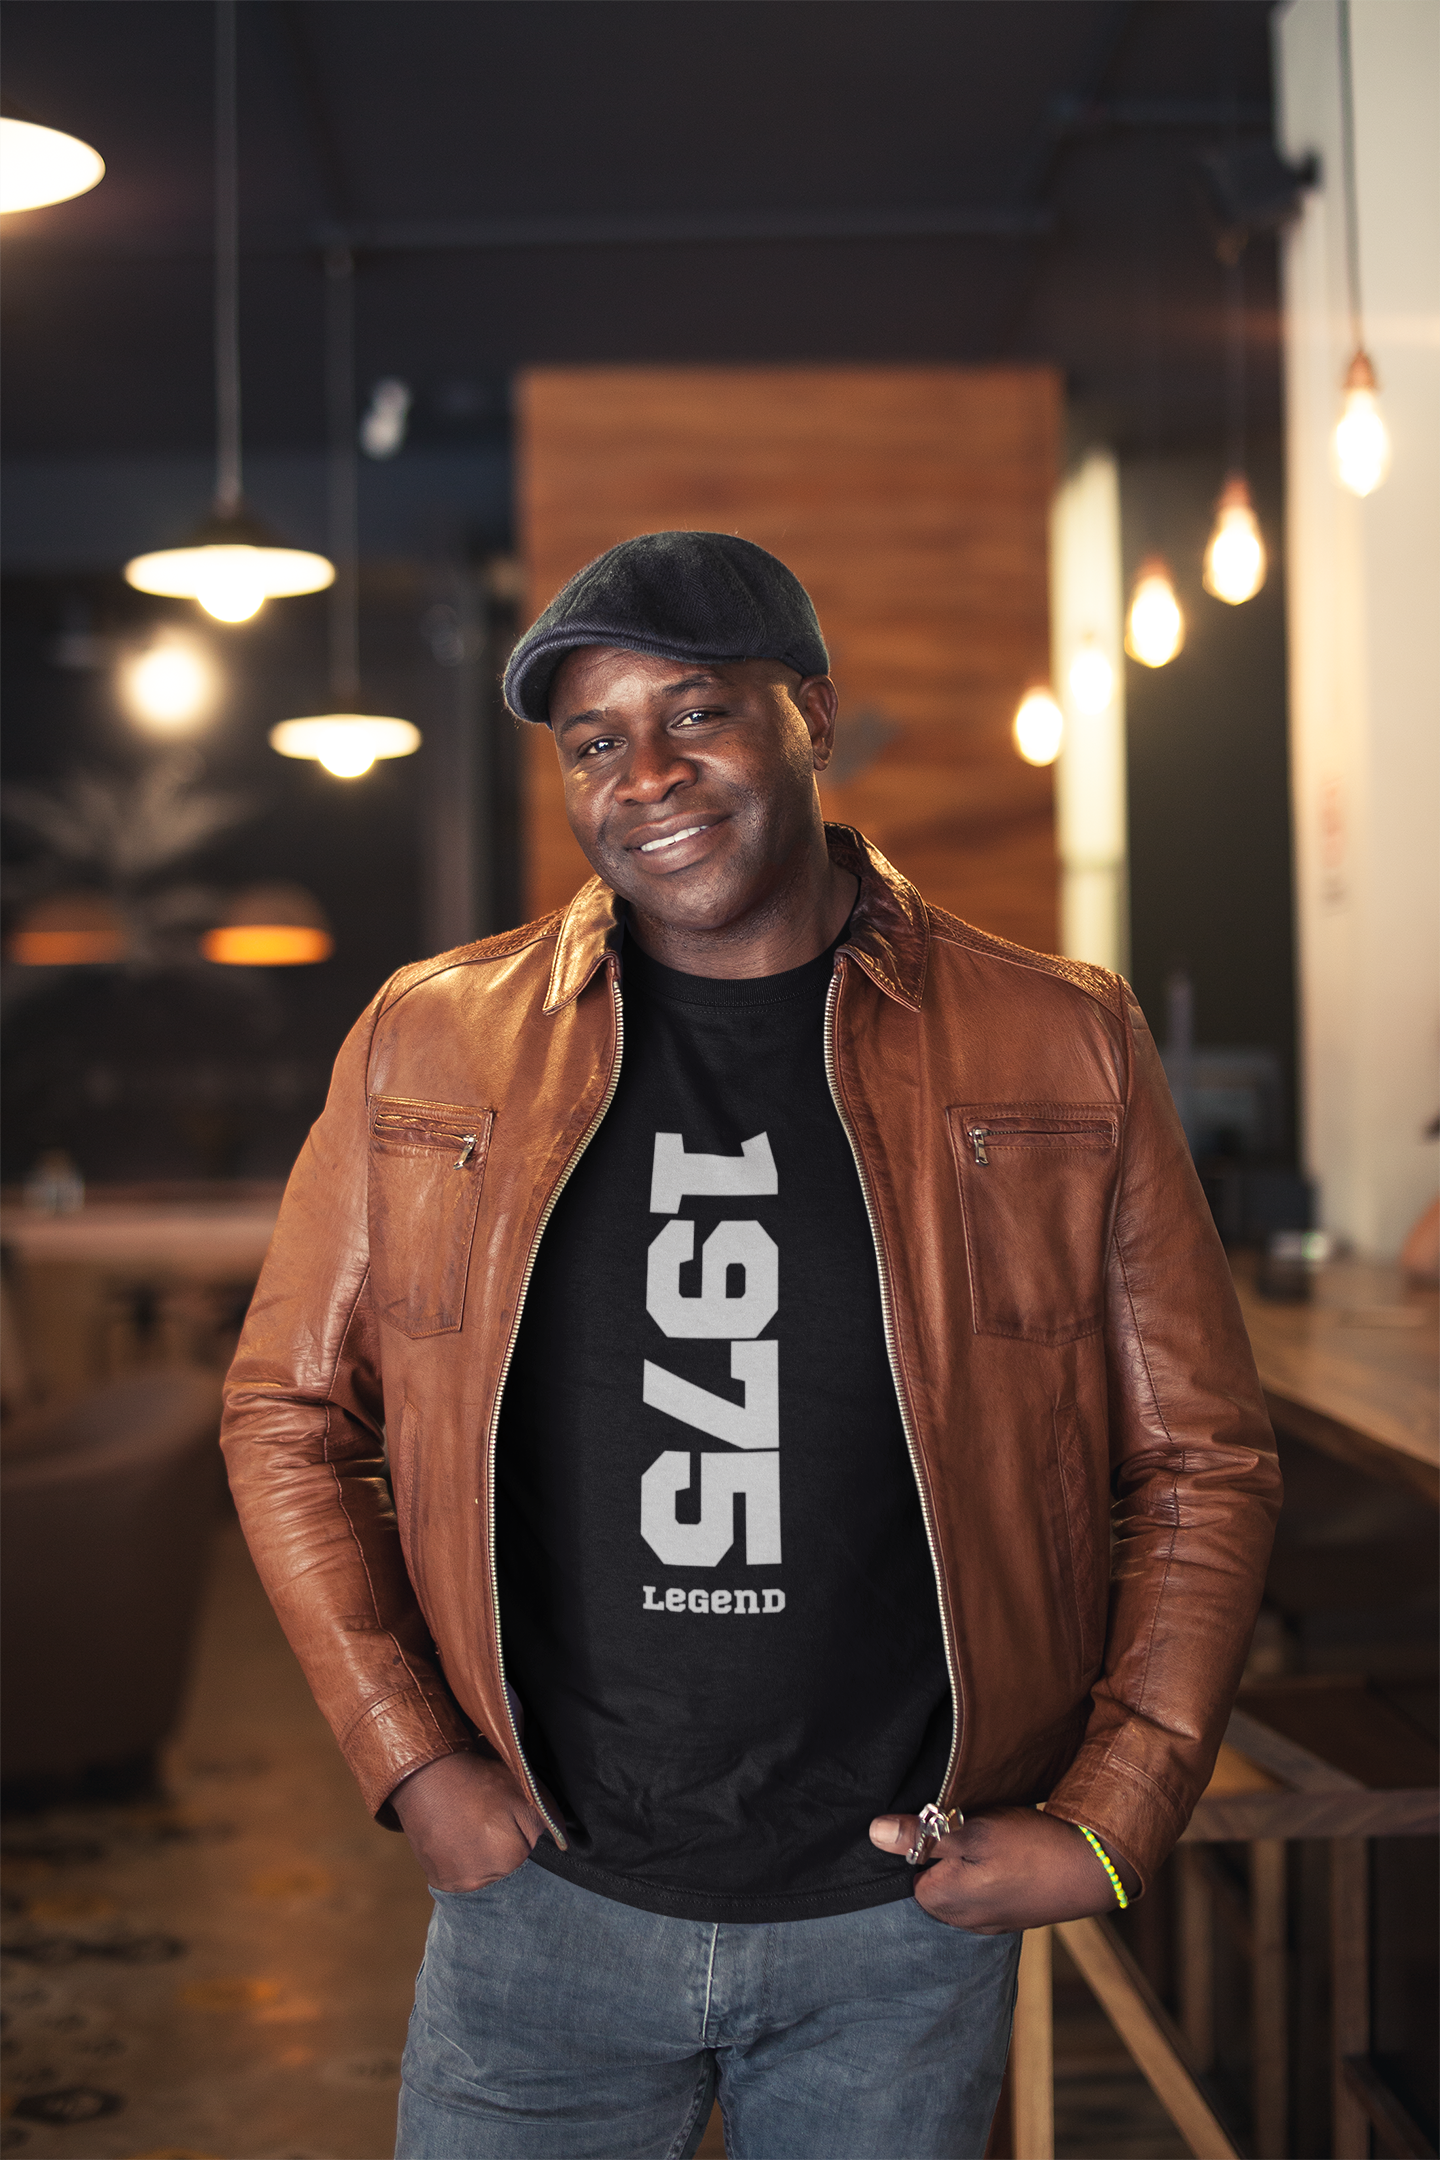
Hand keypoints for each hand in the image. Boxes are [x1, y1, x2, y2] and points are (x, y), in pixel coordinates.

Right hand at [391, 1752, 547, 1891]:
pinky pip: (461, 1877)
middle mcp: (482, 1879)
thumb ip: (549, 1819)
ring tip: (470, 1828)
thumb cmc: (477, 1780)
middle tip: (486, 1820)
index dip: (520, 1830)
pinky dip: (461, 1861)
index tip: (505, 1814)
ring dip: (481, 1857)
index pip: (529, 1853)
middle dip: (502, 1847)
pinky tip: (457, 1838)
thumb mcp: (524, 1790)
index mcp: (510, 1857)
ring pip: (484, 1874)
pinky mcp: (438, 1880)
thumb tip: (562, 1840)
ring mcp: (457, 1883)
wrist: (425, 1774)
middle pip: (507, 1867)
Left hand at [868, 1806, 1139, 1933]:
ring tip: (994, 1832)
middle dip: (944, 1847)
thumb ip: (921, 1836)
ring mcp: (988, 1920)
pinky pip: (988, 1884)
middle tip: (969, 1819)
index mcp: (939, 1903)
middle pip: (933, 1872)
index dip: (920, 1835)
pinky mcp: (1013, 1912)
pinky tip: (1012, 1849)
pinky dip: (994, 1867)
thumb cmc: (1029, 1850)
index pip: (906, 1864)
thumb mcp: (970, 1831)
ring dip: (970, 1854)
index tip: (940, 1815)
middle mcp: (959, 1920)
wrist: (1094, 1870)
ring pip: (962, 1876)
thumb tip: (874, 1833)